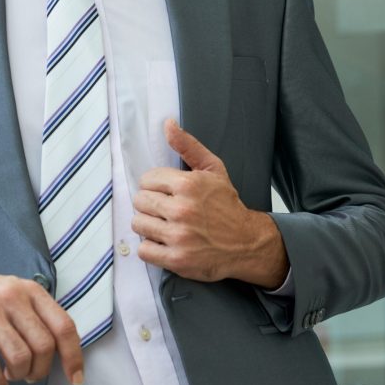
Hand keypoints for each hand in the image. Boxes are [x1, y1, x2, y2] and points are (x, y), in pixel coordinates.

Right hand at [0, 256, 82, 384]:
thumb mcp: (13, 295)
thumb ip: (36, 316)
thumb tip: (63, 352)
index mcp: (30, 290)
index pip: (63, 326)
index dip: (73, 356)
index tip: (75, 378)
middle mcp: (12, 296)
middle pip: (44, 346)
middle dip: (40, 371)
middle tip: (29, 376)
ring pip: (19, 357)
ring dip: (18, 376)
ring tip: (10, 376)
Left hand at [132, 119, 287, 286]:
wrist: (246, 242)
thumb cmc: (227, 205)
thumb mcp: (213, 169)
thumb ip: (188, 146)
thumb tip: (167, 125)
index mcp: (188, 185)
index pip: (147, 180)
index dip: (155, 185)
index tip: (166, 192)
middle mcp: (181, 210)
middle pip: (140, 201)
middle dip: (150, 204)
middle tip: (165, 210)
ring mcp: (178, 236)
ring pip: (138, 224)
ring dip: (148, 225)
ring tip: (164, 225)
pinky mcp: (176, 259)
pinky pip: (143, 250)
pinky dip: (150, 248)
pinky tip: (164, 242)